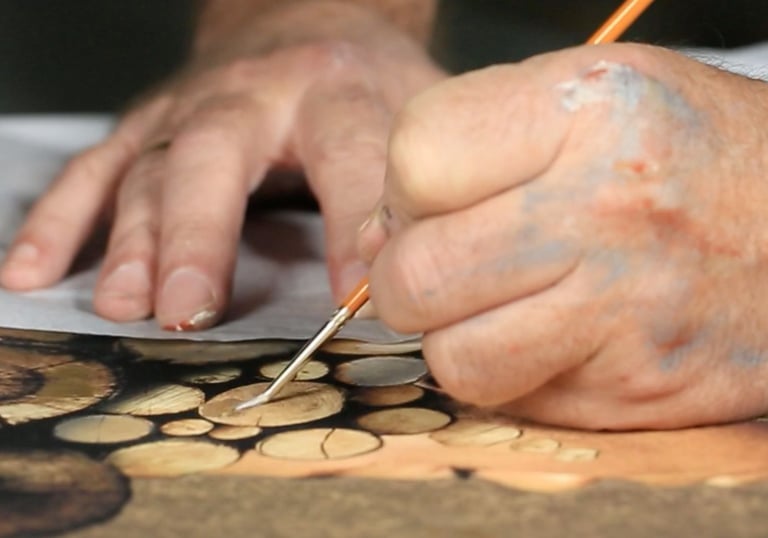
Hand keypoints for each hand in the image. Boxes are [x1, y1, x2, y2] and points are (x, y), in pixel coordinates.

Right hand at [0, 2, 443, 329]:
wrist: (309, 23)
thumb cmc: (365, 84)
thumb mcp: (412, 118)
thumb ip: (411, 186)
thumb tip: (406, 269)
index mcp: (335, 90)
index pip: (349, 156)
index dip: (355, 227)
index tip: (356, 298)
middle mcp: (252, 93)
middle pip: (215, 155)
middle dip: (198, 236)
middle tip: (189, 312)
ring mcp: (188, 108)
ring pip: (147, 169)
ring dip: (129, 242)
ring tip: (124, 305)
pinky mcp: (147, 126)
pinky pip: (92, 170)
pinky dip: (60, 221)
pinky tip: (34, 271)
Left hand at [359, 43, 767, 429]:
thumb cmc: (687, 151)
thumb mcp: (588, 98)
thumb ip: (471, 144)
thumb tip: (373, 233)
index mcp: (588, 111)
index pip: (414, 156)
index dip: (408, 183)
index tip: (440, 193)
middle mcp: (605, 211)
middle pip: (415, 271)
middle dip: (411, 271)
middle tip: (455, 257)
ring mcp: (621, 312)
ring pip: (450, 357)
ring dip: (453, 334)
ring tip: (498, 301)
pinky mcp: (629, 391)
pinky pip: (507, 398)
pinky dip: (506, 371)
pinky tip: (547, 333)